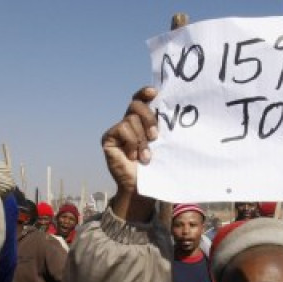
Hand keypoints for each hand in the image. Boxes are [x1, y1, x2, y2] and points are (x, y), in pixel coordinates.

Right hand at [102, 87, 158, 220]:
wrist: (142, 186)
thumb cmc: (155, 166)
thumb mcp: (162, 143)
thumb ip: (161, 126)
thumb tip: (173, 107)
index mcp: (143, 120)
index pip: (142, 99)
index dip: (145, 93)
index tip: (155, 93)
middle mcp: (129, 122)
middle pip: (136, 105)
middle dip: (148, 118)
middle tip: (155, 136)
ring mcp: (118, 130)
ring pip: (131, 119)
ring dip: (141, 139)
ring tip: (145, 156)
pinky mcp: (108, 138)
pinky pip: (122, 128)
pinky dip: (131, 142)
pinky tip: (132, 155)